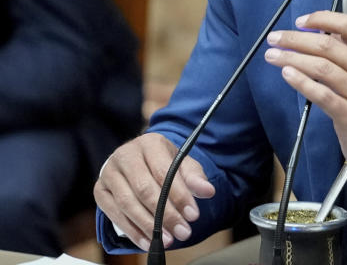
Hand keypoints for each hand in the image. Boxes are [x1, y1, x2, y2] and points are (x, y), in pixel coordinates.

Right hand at [94, 132, 215, 250]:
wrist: (139, 160)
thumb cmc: (163, 163)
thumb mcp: (182, 165)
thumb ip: (195, 178)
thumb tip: (208, 191)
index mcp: (149, 143)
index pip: (164, 172)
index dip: (179, 195)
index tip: (193, 215)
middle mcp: (125, 155)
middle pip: (144, 189)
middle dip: (165, 214)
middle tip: (182, 232)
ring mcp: (109, 173)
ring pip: (127, 203)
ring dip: (148, 225)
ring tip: (167, 240)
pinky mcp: (99, 190)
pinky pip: (113, 214)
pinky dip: (132, 230)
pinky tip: (148, 241)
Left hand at [264, 10, 346, 182]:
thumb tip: (320, 33)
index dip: (322, 18)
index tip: (300, 21)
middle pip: (329, 46)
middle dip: (297, 39)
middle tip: (275, 38)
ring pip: (322, 68)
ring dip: (293, 59)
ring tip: (273, 56)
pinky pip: (322, 95)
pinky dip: (302, 82)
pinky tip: (287, 75)